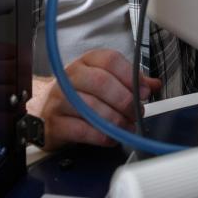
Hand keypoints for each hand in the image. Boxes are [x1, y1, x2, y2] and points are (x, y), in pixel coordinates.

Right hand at [28, 48, 161, 150]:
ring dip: (116, 120)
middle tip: (136, 113)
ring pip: (91, 107)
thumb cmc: (79, 95)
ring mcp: (59, 98)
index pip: (110, 60)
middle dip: (124, 100)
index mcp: (86, 61)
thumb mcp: (104, 82)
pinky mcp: (54, 122)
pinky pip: (81, 129)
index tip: (144, 91)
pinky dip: (101, 136)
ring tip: (127, 128)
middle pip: (101, 82)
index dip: (130, 76)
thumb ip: (129, 82)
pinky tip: (110, 138)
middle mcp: (71, 76)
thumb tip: (153, 84)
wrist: (45, 111)